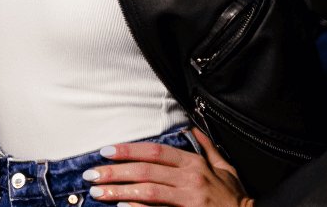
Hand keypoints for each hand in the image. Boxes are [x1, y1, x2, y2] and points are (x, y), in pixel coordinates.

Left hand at [82, 128, 252, 205]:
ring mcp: (189, 199)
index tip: (106, 151)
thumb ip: (206, 147)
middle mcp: (190, 179)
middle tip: (91, 174)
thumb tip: (193, 128)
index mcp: (194, 164)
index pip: (155, 152)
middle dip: (115, 172)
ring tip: (97, 192)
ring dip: (119, 191)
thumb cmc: (234, 197)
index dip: (129, 150)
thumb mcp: (224, 168)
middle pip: (145, 171)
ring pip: (147, 191)